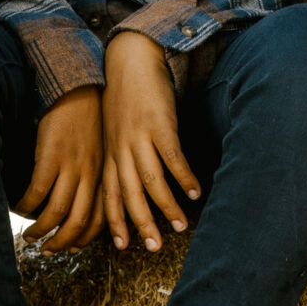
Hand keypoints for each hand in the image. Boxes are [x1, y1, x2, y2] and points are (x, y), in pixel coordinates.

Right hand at [18, 86, 103, 253]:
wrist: (78, 86)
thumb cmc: (87, 117)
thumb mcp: (100, 148)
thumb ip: (93, 173)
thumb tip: (78, 199)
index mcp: (104, 174)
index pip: (98, 217)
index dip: (85, 238)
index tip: (73, 248)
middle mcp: (90, 175)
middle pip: (77, 222)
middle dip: (63, 243)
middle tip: (48, 251)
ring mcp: (71, 166)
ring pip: (57, 212)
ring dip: (42, 230)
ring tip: (30, 236)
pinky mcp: (51, 156)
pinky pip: (38, 192)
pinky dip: (27, 206)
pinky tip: (20, 209)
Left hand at [101, 30, 200, 255]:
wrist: (131, 59)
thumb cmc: (126, 97)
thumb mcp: (115, 130)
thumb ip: (122, 157)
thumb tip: (135, 186)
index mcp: (110, 154)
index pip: (109, 196)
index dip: (115, 222)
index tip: (123, 246)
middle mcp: (121, 149)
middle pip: (129, 195)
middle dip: (142, 224)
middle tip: (155, 247)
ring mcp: (139, 137)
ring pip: (151, 181)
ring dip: (167, 206)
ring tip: (182, 225)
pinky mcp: (159, 124)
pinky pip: (173, 158)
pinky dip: (184, 177)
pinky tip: (196, 191)